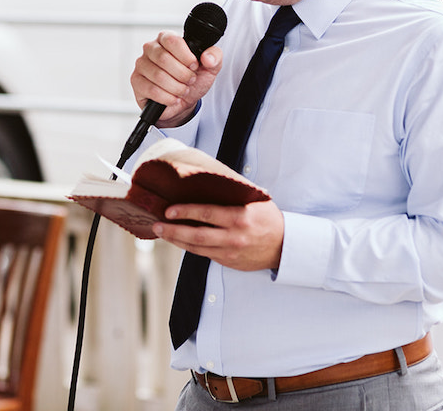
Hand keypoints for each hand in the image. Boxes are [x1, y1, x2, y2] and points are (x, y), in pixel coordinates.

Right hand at [130, 31, 221, 126]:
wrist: (182, 101)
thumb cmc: (192, 80)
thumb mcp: (209, 68)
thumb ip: (214, 56)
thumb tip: (207, 57)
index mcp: (166, 38)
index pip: (173, 40)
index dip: (186, 56)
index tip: (194, 66)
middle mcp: (151, 48)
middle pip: (164, 58)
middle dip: (182, 74)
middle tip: (190, 80)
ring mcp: (141, 64)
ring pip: (158, 76)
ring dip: (176, 87)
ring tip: (182, 90)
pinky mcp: (136, 81)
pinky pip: (151, 89)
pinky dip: (167, 97)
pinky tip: (173, 98)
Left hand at [154, 199, 284, 270]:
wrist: (285, 246)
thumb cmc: (269, 219)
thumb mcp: (254, 201)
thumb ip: (233, 194)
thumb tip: (208, 181)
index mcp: (240, 218)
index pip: (208, 214)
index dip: (186, 212)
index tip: (169, 210)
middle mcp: (234, 237)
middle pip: (197, 236)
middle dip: (174, 231)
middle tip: (157, 225)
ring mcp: (230, 252)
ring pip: (197, 248)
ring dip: (177, 241)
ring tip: (162, 232)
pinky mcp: (228, 261)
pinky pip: (204, 254)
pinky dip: (189, 247)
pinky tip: (179, 240)